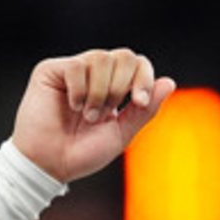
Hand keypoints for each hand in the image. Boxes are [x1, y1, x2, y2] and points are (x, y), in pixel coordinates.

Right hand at [11, 48, 175, 182]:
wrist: (51, 164)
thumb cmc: (84, 151)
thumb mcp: (122, 132)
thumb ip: (145, 109)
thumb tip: (169, 82)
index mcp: (114, 86)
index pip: (138, 63)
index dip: (144, 78)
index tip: (139, 101)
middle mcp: (95, 74)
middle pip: (124, 55)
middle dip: (122, 85)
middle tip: (107, 112)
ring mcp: (73, 71)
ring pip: (101, 58)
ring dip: (100, 91)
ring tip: (88, 114)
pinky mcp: (50, 70)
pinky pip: (76, 66)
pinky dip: (79, 90)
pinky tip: (72, 107)